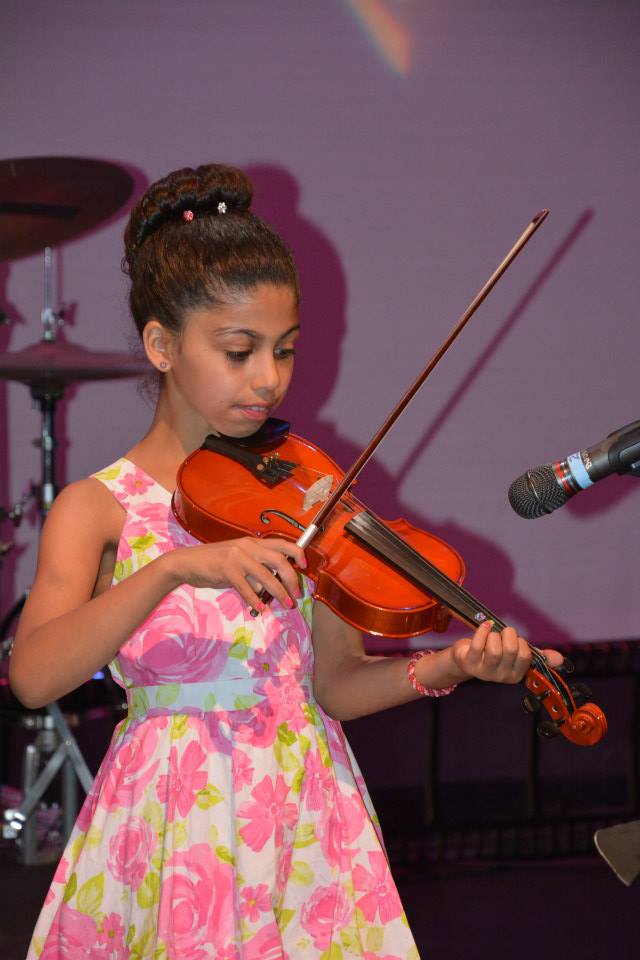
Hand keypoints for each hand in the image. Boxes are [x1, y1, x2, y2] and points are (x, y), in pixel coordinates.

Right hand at [165, 536, 305, 611]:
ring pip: (267, 575)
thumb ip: (255, 566)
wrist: (187, 562)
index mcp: (252, 542)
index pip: (282, 543)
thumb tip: (273, 585)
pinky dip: (255, 599)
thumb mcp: (238, 559)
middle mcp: (248, 546)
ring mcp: (237, 557)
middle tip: (295, 593)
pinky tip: (260, 608)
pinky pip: (246, 588)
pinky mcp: (227, 570)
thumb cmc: (213, 563)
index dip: (297, 553)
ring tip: (286, 604)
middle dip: (291, 578)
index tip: (304, 566)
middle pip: (279, 560)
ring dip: (279, 592)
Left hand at [450, 620, 562, 684]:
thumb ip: (537, 655)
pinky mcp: (469, 663)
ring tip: (491, 633)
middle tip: (503, 632)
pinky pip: (477, 645)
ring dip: (494, 634)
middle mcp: (501, 676)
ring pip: (494, 649)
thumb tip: (560, 659)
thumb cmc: (494, 653)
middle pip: (511, 650)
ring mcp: (484, 672)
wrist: (466, 659)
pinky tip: (484, 626)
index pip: (525, 656)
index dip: (521, 642)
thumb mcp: (515, 654)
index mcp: (515, 674)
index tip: (514, 639)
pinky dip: (482, 631)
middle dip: (508, 634)